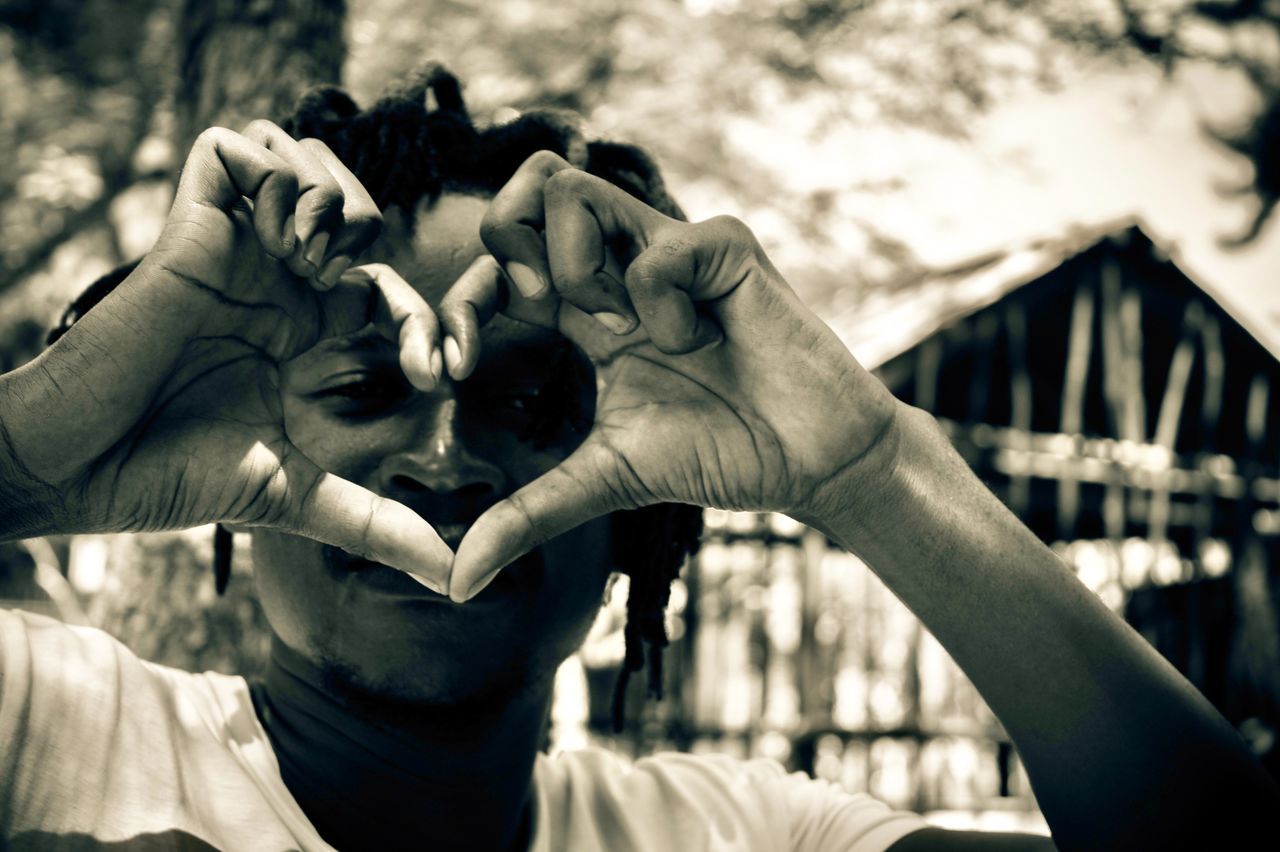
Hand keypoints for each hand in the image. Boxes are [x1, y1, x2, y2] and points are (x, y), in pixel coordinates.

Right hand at [0, 121, 450, 587]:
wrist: (82, 468)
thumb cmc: (174, 478)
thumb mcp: (297, 494)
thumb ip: (377, 522)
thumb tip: (453, 579)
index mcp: (302, 331)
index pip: (388, 290)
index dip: (426, 319)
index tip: (439, 374)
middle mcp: (273, 281)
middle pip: (358, 213)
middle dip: (390, 251)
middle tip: (380, 315)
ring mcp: (232, 247)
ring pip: (308, 163)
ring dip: (338, 205)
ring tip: (320, 269)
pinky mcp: (187, 222)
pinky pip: (242, 148)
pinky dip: (280, 177)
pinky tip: (284, 241)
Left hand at [448, 152, 899, 599]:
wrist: (814, 463)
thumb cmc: (721, 455)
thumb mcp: (606, 482)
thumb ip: (529, 514)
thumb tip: (457, 581)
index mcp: (587, 313)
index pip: (498, 269)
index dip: (459, 304)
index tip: (446, 370)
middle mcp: (620, 268)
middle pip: (523, 193)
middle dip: (498, 247)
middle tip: (534, 315)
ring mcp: (669, 249)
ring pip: (569, 188)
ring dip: (570, 264)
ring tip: (619, 327)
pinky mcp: (725, 248)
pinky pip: (658, 251)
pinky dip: (662, 306)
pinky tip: (698, 341)